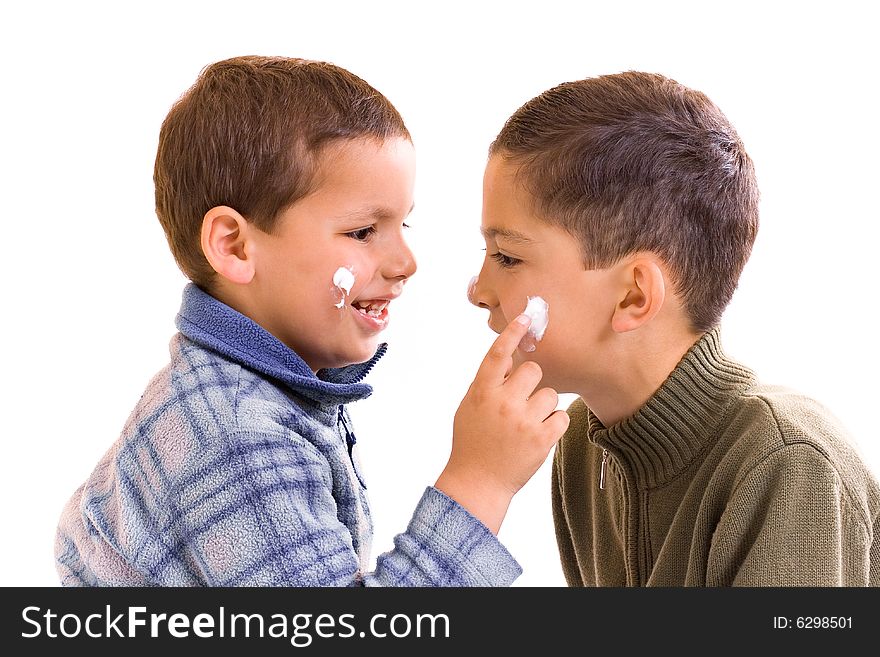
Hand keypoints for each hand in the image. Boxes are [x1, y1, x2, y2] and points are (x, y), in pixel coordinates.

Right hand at [435, 314, 569, 533]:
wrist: (478, 483)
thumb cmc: (473, 442)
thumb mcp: (470, 407)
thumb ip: (488, 383)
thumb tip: (509, 357)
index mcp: (482, 392)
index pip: (498, 354)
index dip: (513, 333)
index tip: (526, 317)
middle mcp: (503, 403)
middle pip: (533, 370)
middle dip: (530, 383)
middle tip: (520, 402)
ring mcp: (524, 421)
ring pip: (550, 393)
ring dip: (543, 406)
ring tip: (527, 424)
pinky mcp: (543, 439)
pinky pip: (560, 416)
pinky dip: (553, 424)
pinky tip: (538, 435)